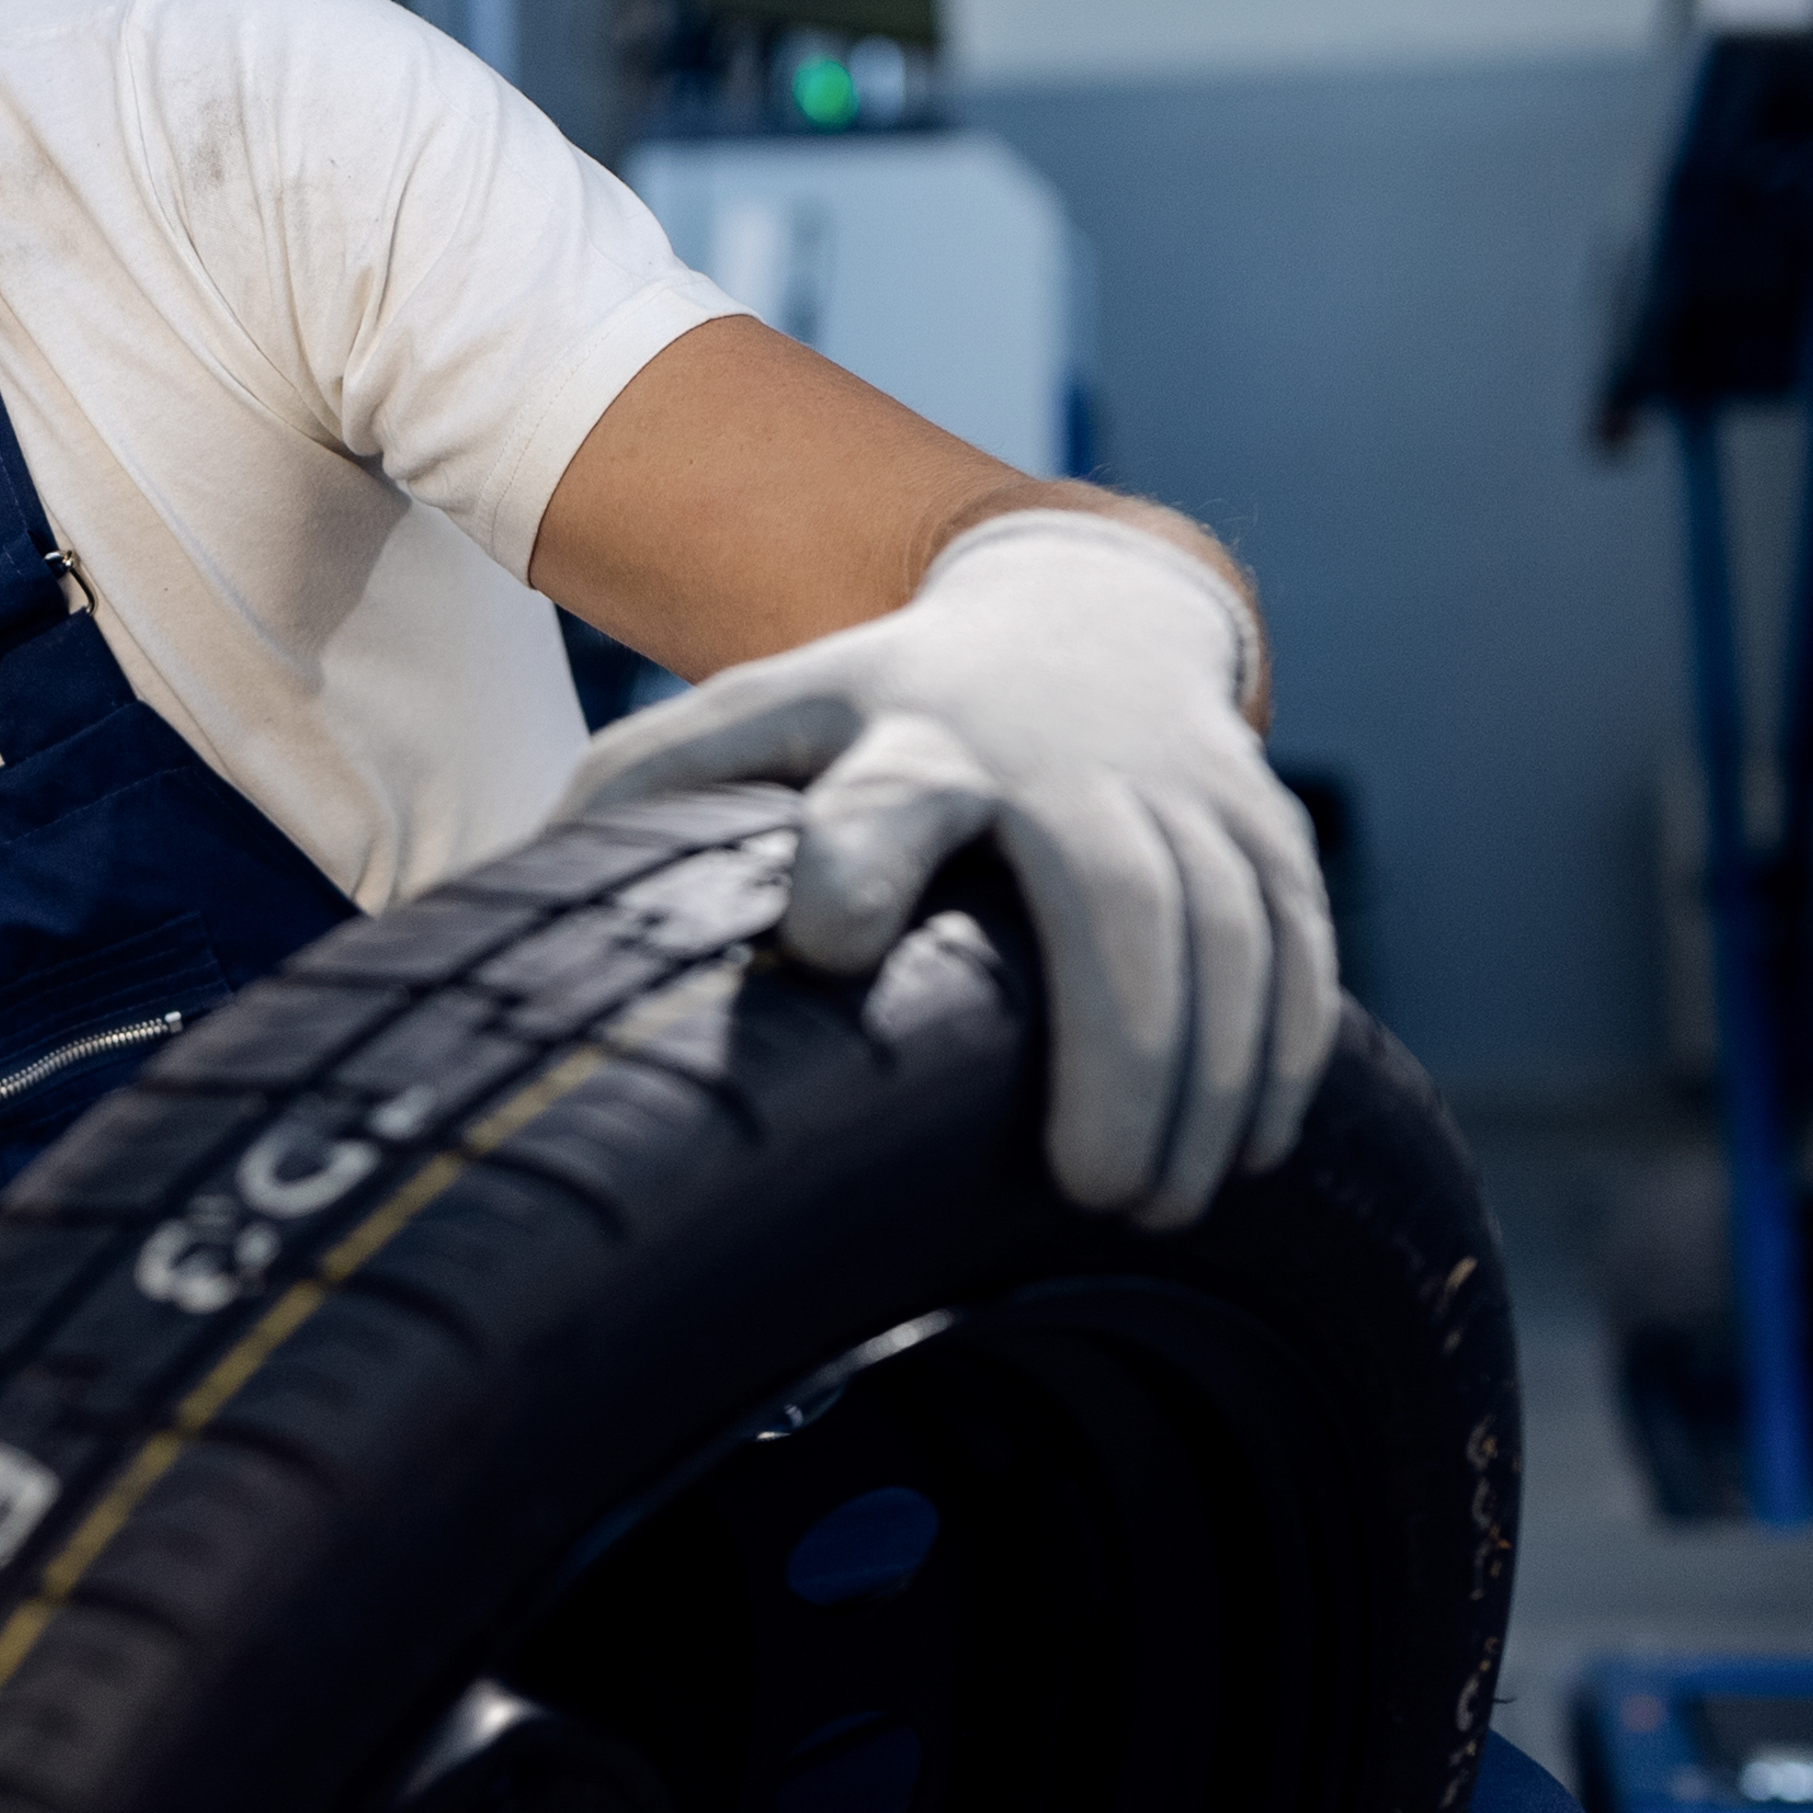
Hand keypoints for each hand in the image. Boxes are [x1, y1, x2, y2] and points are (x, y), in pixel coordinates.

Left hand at [554, 508, 1336, 1223]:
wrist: (1083, 608)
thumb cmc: (886, 705)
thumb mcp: (768, 711)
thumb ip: (652, 783)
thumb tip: (516, 875)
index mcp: (913, 737)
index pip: (886, 796)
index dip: (859, 855)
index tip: (829, 938)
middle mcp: (1060, 760)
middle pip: (1116, 895)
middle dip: (1121, 1043)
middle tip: (1096, 1191)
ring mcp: (1178, 788)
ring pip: (1229, 932)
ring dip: (1214, 1078)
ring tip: (1165, 1204)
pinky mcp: (1264, 824)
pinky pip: (1296, 942)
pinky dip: (1286, 1048)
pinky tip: (1257, 1149)